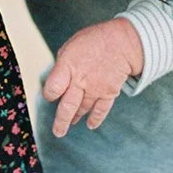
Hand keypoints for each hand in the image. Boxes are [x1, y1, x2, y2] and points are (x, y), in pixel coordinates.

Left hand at [43, 18, 144, 135]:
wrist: (123, 41)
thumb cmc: (94, 40)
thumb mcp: (72, 45)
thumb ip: (62, 65)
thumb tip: (56, 80)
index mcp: (68, 66)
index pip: (53, 88)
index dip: (49, 94)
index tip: (50, 95)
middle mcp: (81, 80)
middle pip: (67, 106)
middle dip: (61, 121)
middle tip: (58, 132)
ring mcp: (95, 88)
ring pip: (82, 109)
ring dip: (75, 118)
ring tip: (70, 123)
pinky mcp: (109, 93)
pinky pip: (100, 110)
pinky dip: (95, 119)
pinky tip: (90, 125)